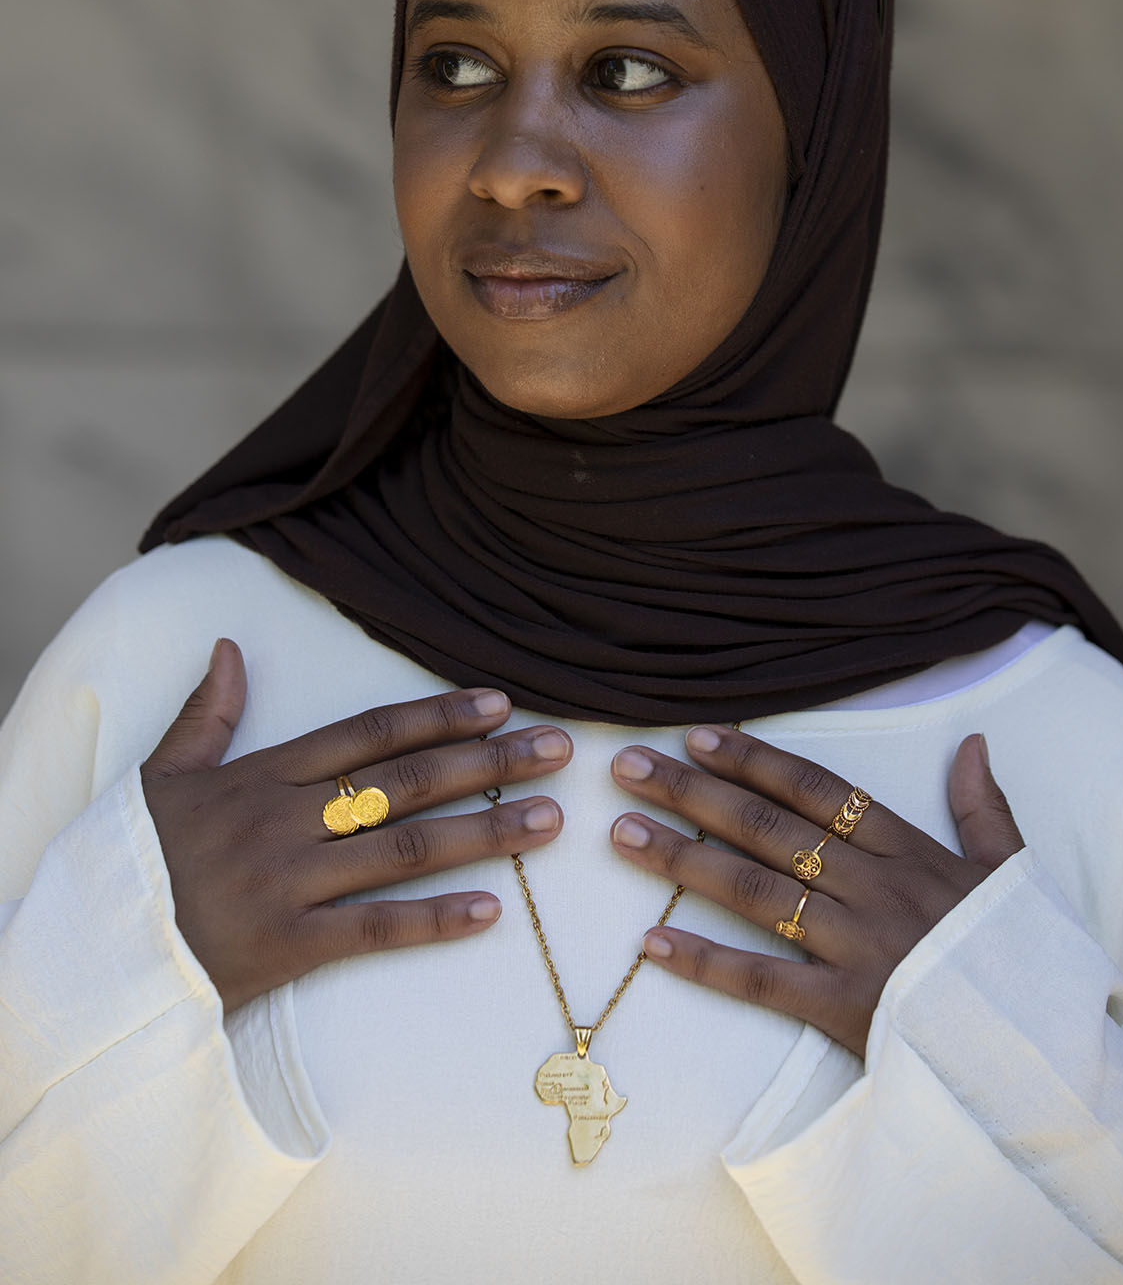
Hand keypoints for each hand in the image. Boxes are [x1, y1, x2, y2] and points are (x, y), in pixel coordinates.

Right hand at [141, 639, 570, 1012]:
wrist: (88, 953)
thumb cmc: (133, 860)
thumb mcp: (162, 775)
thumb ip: (205, 713)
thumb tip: (227, 646)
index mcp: (262, 773)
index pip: (368, 733)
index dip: (437, 715)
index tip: (499, 703)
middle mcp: (284, 820)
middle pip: (405, 783)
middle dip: (488, 763)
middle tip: (558, 750)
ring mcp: (287, 883)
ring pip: (405, 850)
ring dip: (484, 833)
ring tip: (549, 821)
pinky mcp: (286, 947)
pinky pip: (372, 930)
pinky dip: (434, 921)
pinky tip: (490, 910)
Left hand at [609, 726, 1022, 1057]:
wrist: (1044, 1053)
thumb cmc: (1020, 958)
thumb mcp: (1011, 873)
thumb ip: (983, 807)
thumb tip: (971, 742)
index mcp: (910, 851)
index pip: (817, 790)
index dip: (753, 759)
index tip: (696, 734)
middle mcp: (875, 889)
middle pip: (769, 828)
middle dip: (692, 792)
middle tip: (627, 766)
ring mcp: (857, 948)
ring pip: (755, 890)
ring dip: (681, 859)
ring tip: (621, 833)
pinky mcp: (846, 1010)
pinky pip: (763, 981)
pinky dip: (704, 961)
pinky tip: (649, 942)